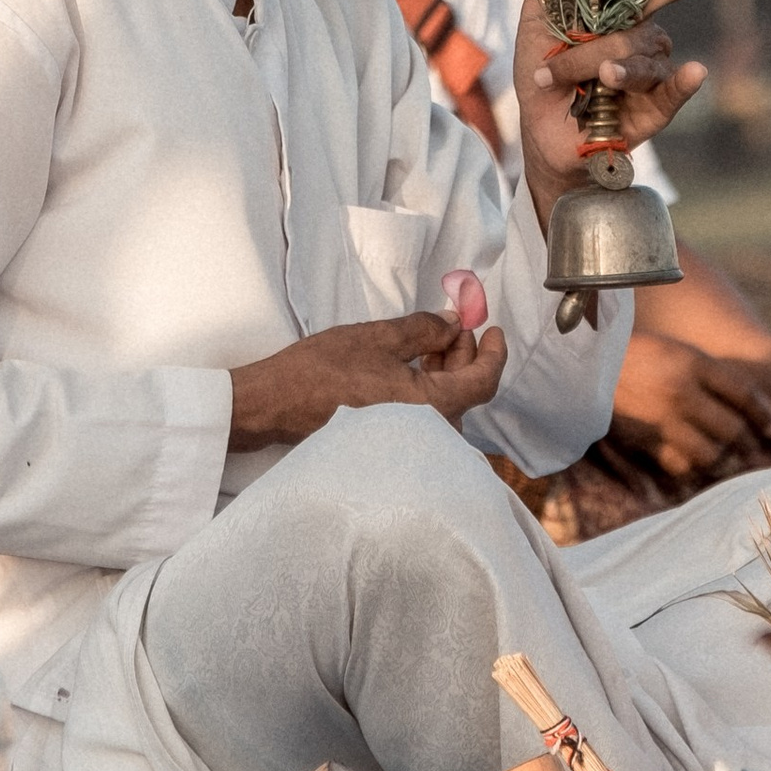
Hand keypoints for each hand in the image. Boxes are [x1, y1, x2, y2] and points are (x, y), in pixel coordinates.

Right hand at [227, 311, 507, 449]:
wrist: (276, 403)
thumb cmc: (323, 371)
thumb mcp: (380, 338)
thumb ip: (426, 329)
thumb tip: (455, 324)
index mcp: (431, 408)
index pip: (484, 382)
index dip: (494, 352)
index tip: (493, 329)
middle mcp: (428, 435)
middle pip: (466, 392)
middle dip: (464, 355)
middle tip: (453, 324)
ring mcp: (409, 445)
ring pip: (446, 405)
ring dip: (445, 371)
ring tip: (430, 340)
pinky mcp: (392, 446)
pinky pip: (426, 416)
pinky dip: (428, 389)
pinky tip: (414, 365)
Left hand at [516, 0, 737, 223]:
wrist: (537, 132)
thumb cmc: (542, 72)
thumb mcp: (536, 19)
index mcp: (625, 16)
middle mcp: (646, 43)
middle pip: (636, 31)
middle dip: (587, 51)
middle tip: (549, 73)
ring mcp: (653, 78)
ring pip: (644, 62)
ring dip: (611, 71)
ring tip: (590, 83)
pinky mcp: (654, 113)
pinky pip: (673, 94)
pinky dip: (684, 84)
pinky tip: (696, 72)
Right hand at [611, 329, 770, 479]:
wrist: (586, 368)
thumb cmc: (638, 356)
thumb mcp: (678, 351)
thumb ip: (710, 373)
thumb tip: (746, 402)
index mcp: (693, 364)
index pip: (743, 394)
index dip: (762, 413)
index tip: (770, 424)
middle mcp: (682, 393)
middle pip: (732, 429)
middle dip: (747, 442)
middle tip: (751, 446)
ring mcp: (663, 422)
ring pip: (710, 454)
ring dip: (719, 457)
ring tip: (721, 456)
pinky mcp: (644, 443)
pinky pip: (679, 466)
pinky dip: (689, 467)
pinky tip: (691, 461)